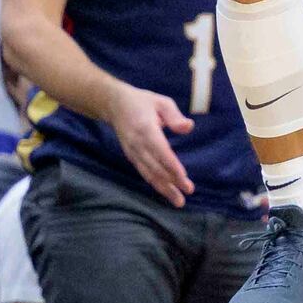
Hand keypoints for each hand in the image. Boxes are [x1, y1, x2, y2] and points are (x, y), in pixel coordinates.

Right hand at [106, 82, 194, 205]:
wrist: (114, 104)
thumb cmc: (142, 102)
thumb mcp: (161, 102)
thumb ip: (174, 116)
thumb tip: (188, 127)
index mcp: (145, 128)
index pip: (160, 151)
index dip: (172, 166)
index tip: (184, 178)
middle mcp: (137, 143)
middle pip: (155, 167)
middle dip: (172, 182)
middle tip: (188, 192)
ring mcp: (132, 151)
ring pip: (149, 173)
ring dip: (164, 188)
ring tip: (178, 201)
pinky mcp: (131, 156)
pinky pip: (143, 172)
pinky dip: (154, 183)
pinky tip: (165, 191)